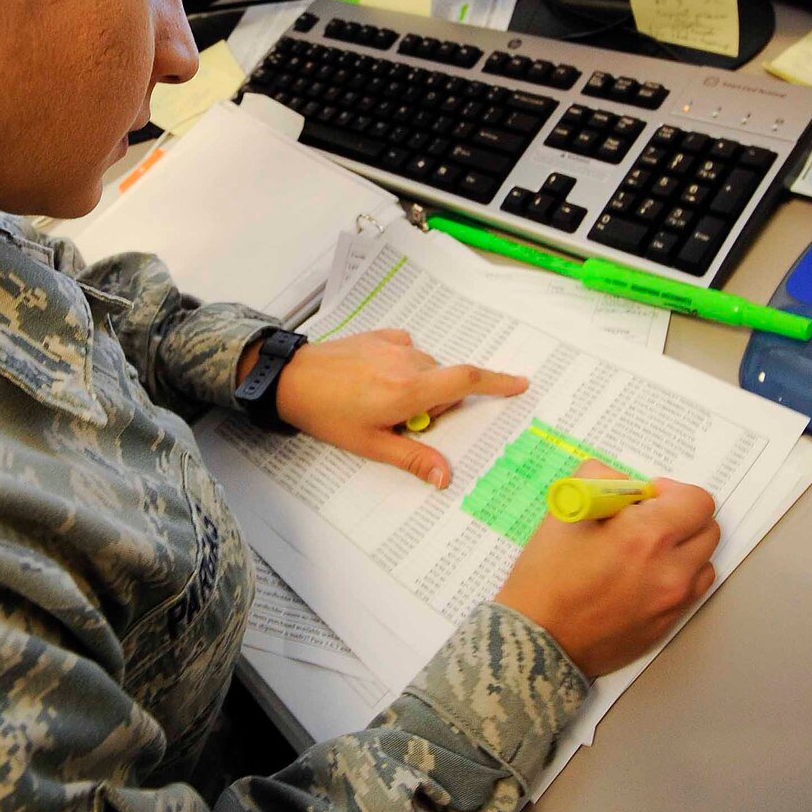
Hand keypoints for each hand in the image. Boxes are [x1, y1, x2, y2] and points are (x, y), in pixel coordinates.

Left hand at [269, 328, 527, 487]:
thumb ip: (413, 458)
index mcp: (409, 390)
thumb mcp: (371, 445)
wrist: (291, 380)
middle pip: (444, 382)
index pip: (466, 380)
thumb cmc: (328, 415)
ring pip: (426, 367)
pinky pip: (408, 350)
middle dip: (435, 403)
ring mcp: (393, 345)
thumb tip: (447, 477)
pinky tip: (376, 379)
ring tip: (380, 401)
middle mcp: (407, 361)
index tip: (519, 384)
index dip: (497, 382)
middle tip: (401, 422)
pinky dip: (403, 366)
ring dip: (417, 385)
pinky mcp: (380, 335)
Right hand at [494, 459, 718, 677]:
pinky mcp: (667, 624)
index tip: (648, 498)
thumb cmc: (546, 577)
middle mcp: (670, 569)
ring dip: (684, 549)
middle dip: (682, 518)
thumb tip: (626, 482)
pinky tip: (644, 578)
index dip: (673, 492)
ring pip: (704, 561)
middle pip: (708, 529)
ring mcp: (672, 601)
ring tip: (646, 552)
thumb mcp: (565, 511)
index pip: (697, 501)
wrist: (538, 639)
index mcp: (647, 535)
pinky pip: (691, 591)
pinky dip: (677, 577)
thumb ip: (600, 479)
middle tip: (648, 521)